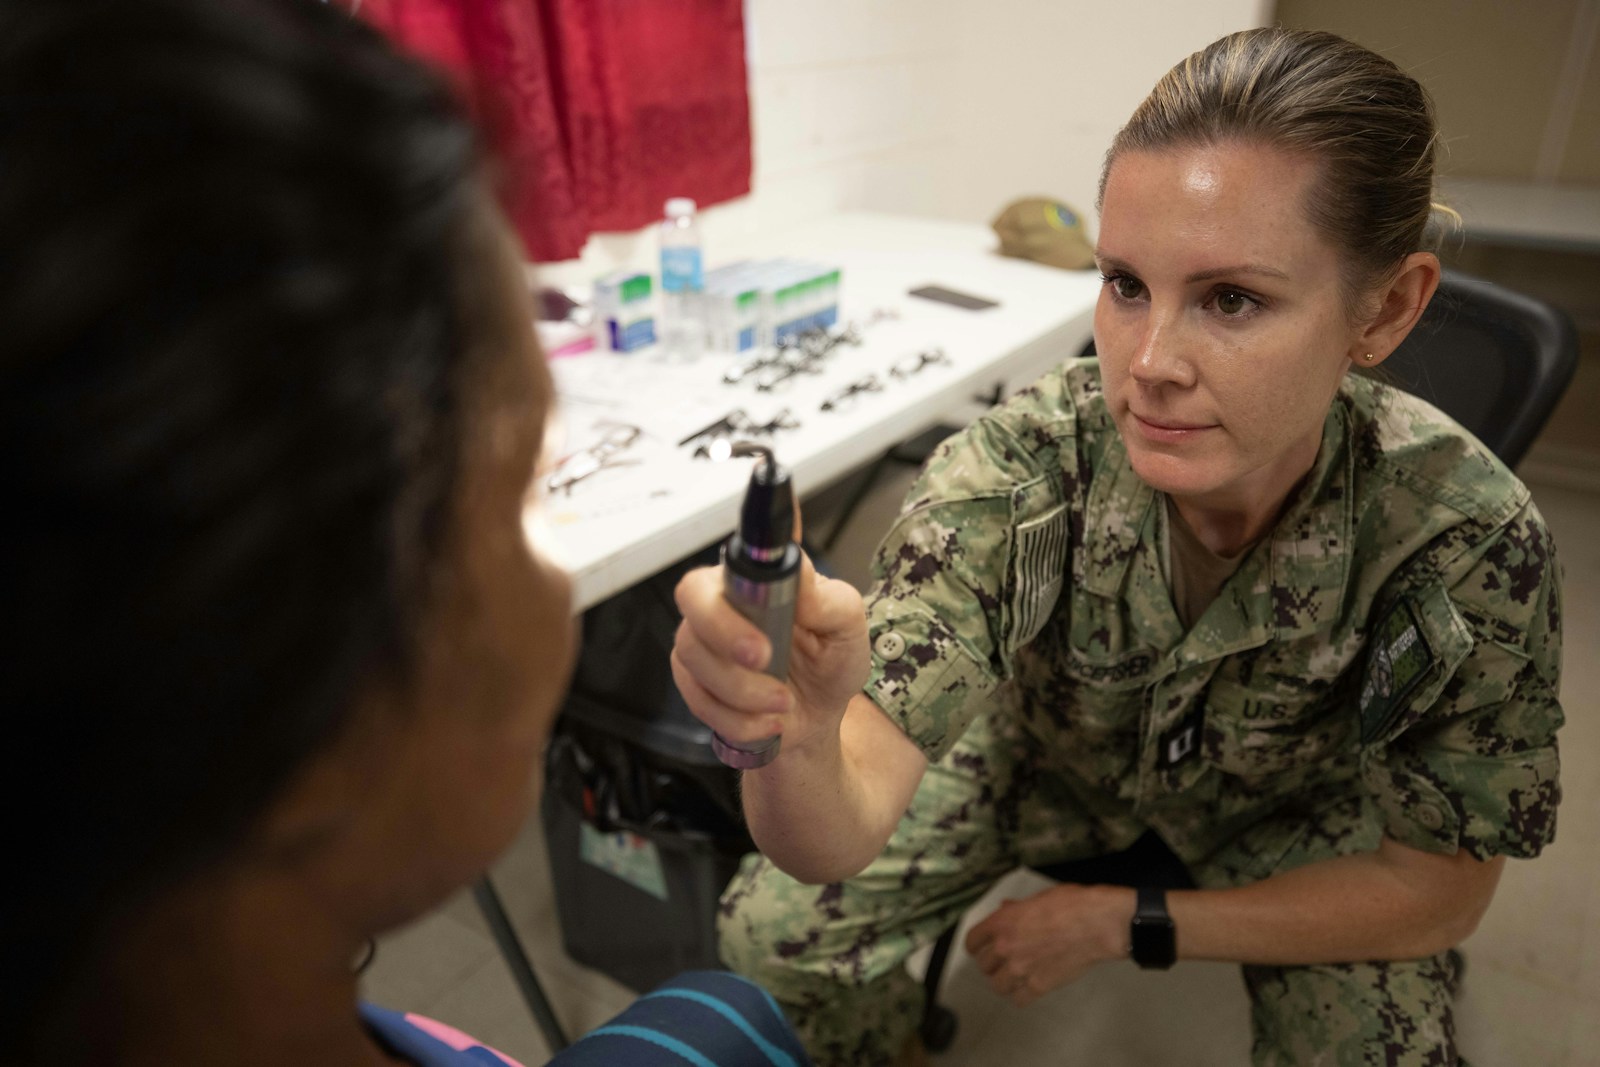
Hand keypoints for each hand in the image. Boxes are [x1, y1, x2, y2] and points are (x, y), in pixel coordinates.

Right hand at [671, 549, 869, 760]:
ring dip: (742, 690)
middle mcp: (720, 604)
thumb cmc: (830, 661)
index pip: (724, 565)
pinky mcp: (694, 683)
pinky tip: (768, 721)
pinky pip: (699, 701)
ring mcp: (701, 643)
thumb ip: (829, 599)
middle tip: (763, 661)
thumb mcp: (847, 628)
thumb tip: (799, 573)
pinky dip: (739, 719)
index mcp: (754, 581)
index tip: (764, 630)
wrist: (820, 714)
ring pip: (694, 657)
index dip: (732, 592)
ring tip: (783, 702)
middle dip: (725, 636)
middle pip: (692, 601)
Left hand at [965, 883, 1132, 1005]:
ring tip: (1016, 976)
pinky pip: (1018, 1000)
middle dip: (993, 963)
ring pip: (997, 986)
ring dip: (1005, 981)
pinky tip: (1029, 987)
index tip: (982, 948)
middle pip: (984, 966)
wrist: (1096, 924)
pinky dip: (1021, 996)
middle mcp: (1005, 947)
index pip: (972, 942)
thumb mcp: (1037, 898)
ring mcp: (1020, 969)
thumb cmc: (1071, 904)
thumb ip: (1015, 909)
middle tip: (1005, 960)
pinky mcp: (1038, 986)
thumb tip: (1004, 908)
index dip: (977, 946)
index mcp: (1001, 922)